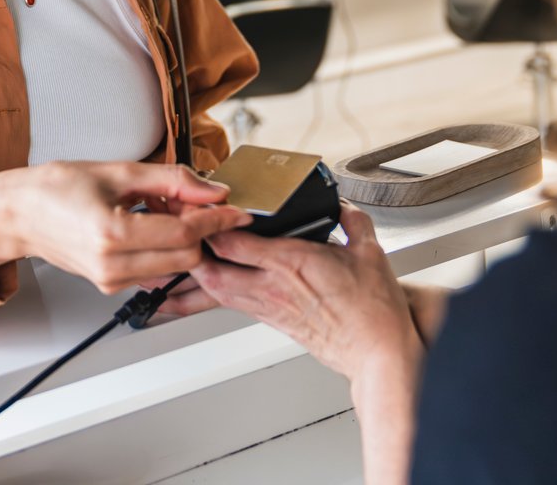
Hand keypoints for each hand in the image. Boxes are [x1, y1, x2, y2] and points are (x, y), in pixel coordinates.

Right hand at [0, 162, 251, 293]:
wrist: (19, 214)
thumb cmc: (55, 188)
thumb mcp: (118, 171)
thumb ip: (172, 180)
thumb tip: (213, 190)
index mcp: (112, 234)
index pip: (184, 234)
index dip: (216, 220)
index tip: (236, 209)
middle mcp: (111, 265)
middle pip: (186, 256)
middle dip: (199, 228)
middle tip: (192, 200)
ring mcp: (110, 280)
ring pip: (174, 265)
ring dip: (181, 239)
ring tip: (160, 208)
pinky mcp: (110, 285)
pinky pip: (155, 270)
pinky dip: (163, 249)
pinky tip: (147, 224)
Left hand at [192, 204, 420, 382]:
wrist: (376, 352)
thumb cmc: (372, 310)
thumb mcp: (368, 251)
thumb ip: (351, 220)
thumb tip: (341, 205)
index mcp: (291, 262)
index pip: (233, 242)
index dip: (210, 224)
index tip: (203, 210)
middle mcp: (272, 287)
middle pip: (212, 270)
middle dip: (190, 251)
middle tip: (180, 232)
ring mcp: (268, 306)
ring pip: (216, 291)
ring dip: (196, 274)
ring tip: (182, 258)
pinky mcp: (271, 321)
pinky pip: (231, 304)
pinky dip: (213, 292)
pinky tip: (204, 285)